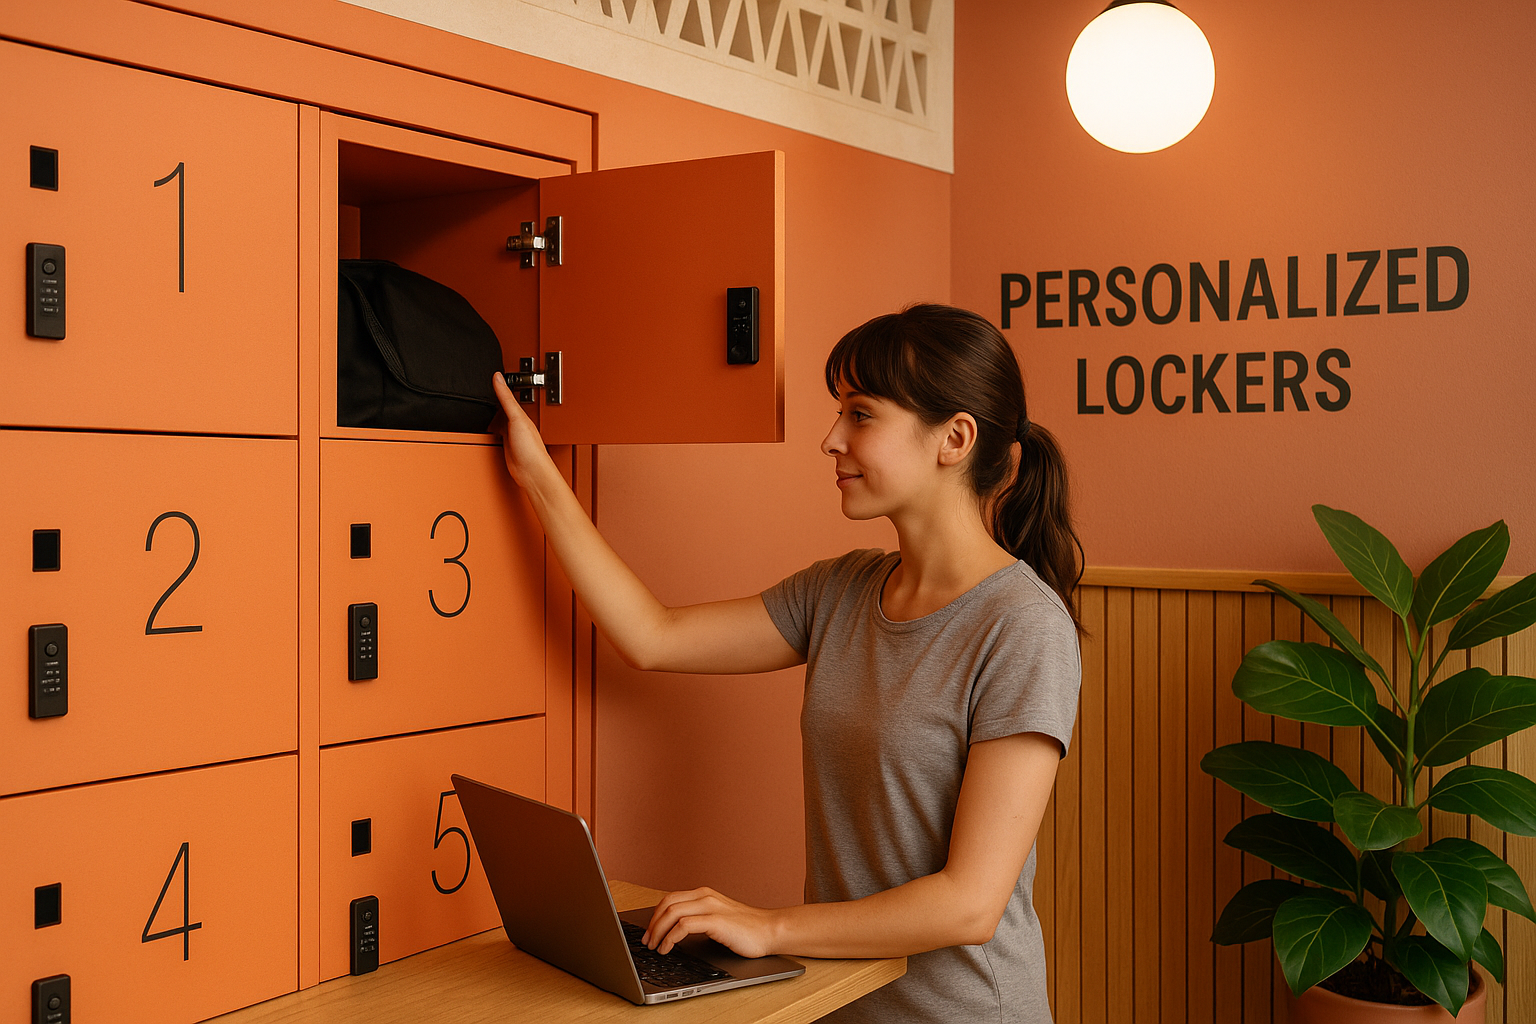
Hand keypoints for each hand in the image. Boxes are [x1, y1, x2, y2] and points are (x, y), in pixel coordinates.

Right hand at [490, 370, 556, 489]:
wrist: (531, 472)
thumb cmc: (531, 448)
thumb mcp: (517, 418)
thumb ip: (507, 398)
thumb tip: (498, 377)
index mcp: (521, 413)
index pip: (508, 396)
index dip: (499, 387)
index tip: (489, 377)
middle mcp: (516, 423)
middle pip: (501, 408)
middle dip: (492, 401)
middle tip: (480, 391)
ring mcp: (511, 435)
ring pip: (498, 420)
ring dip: (490, 415)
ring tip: (479, 407)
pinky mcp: (505, 446)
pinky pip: (495, 433)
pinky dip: (489, 429)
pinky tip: (485, 429)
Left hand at [642, 887, 779, 958]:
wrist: (769, 931)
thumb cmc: (746, 929)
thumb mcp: (717, 919)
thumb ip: (699, 919)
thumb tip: (675, 932)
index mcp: (704, 894)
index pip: (670, 899)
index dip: (655, 915)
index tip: (648, 932)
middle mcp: (705, 896)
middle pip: (667, 904)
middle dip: (652, 924)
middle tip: (647, 941)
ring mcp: (711, 907)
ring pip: (672, 913)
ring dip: (658, 931)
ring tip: (654, 947)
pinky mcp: (716, 921)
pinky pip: (683, 926)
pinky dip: (670, 938)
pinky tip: (668, 948)